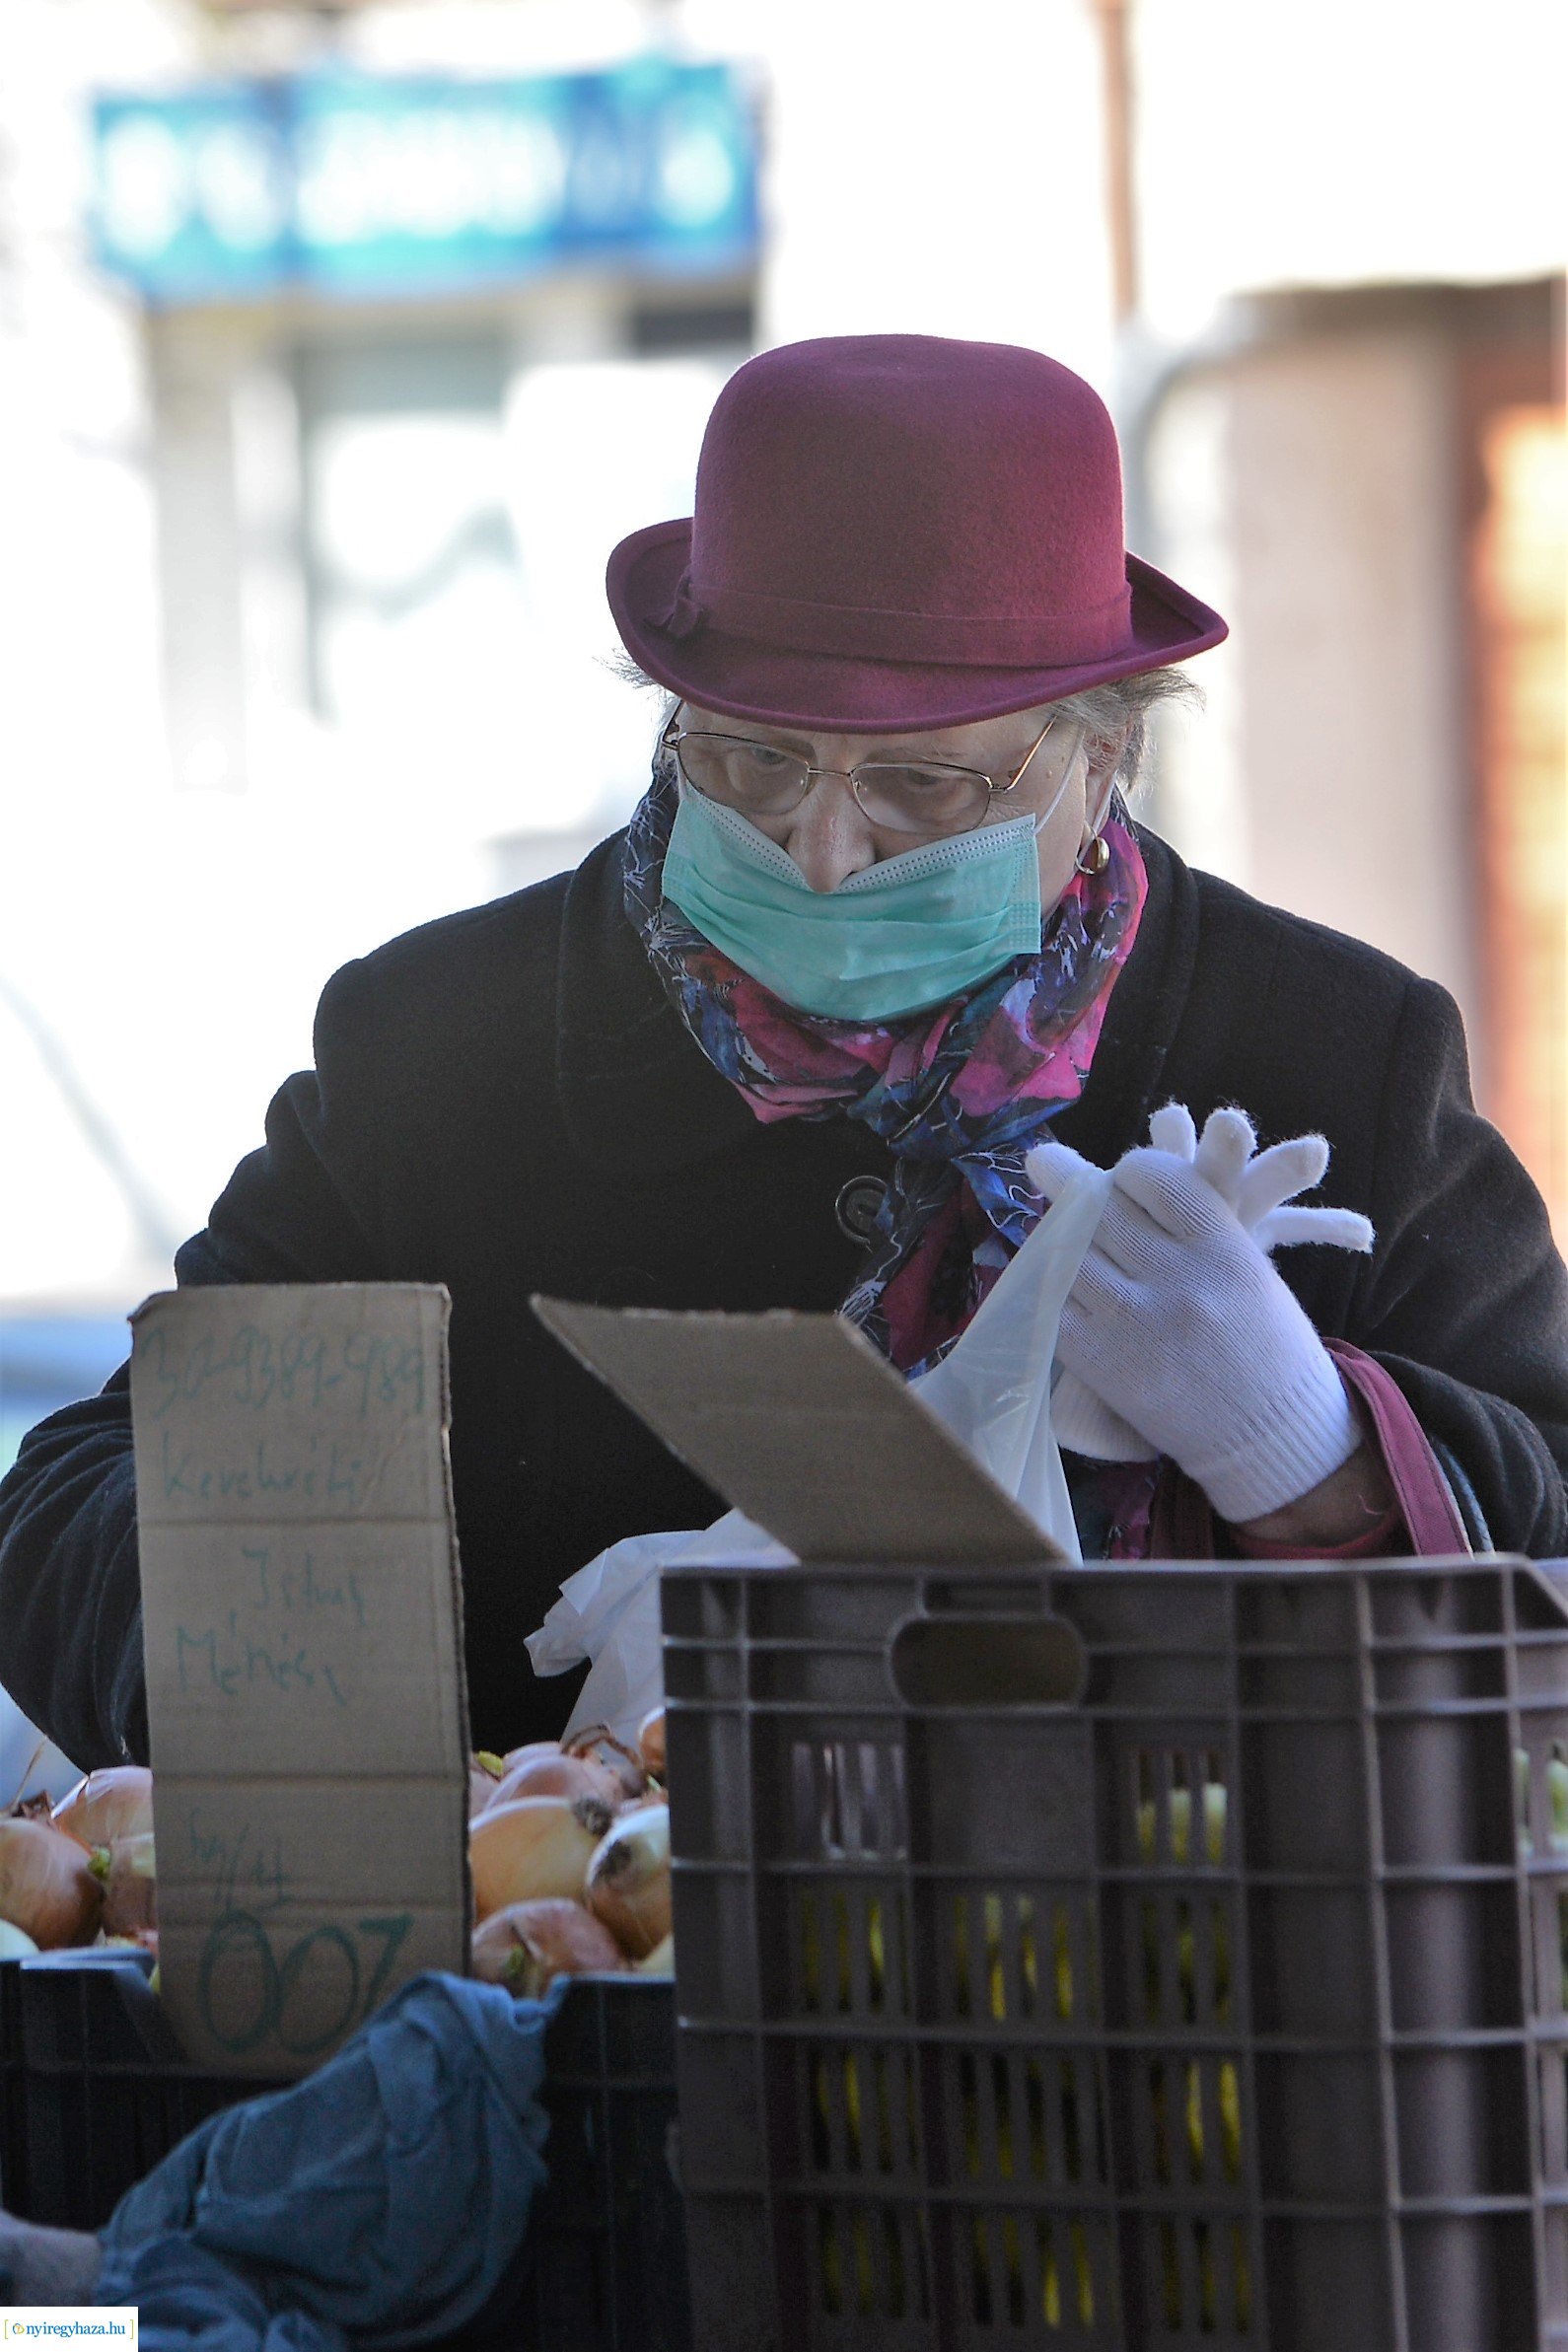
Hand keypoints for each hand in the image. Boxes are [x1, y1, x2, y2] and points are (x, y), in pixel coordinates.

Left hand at [1029, 1107, 1372, 1522]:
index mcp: (1224, 1249)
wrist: (1270, 1435)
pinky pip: (1055, 1308)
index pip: (1156, 1176)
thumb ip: (1196, 1225)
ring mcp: (1136, 1323)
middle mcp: (1179, 1281)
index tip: (1125, 1177)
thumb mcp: (1251, 1268)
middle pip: (1104, 1210)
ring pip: (1070, 1254)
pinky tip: (1061, 1288)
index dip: (1132, 1169)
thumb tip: (1124, 1174)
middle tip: (1052, 1171)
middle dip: (1074, 1185)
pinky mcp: (1104, 1364)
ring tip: (1063, 1238)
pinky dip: (1052, 1291)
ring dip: (1061, 1240)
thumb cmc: (1266, 1346)